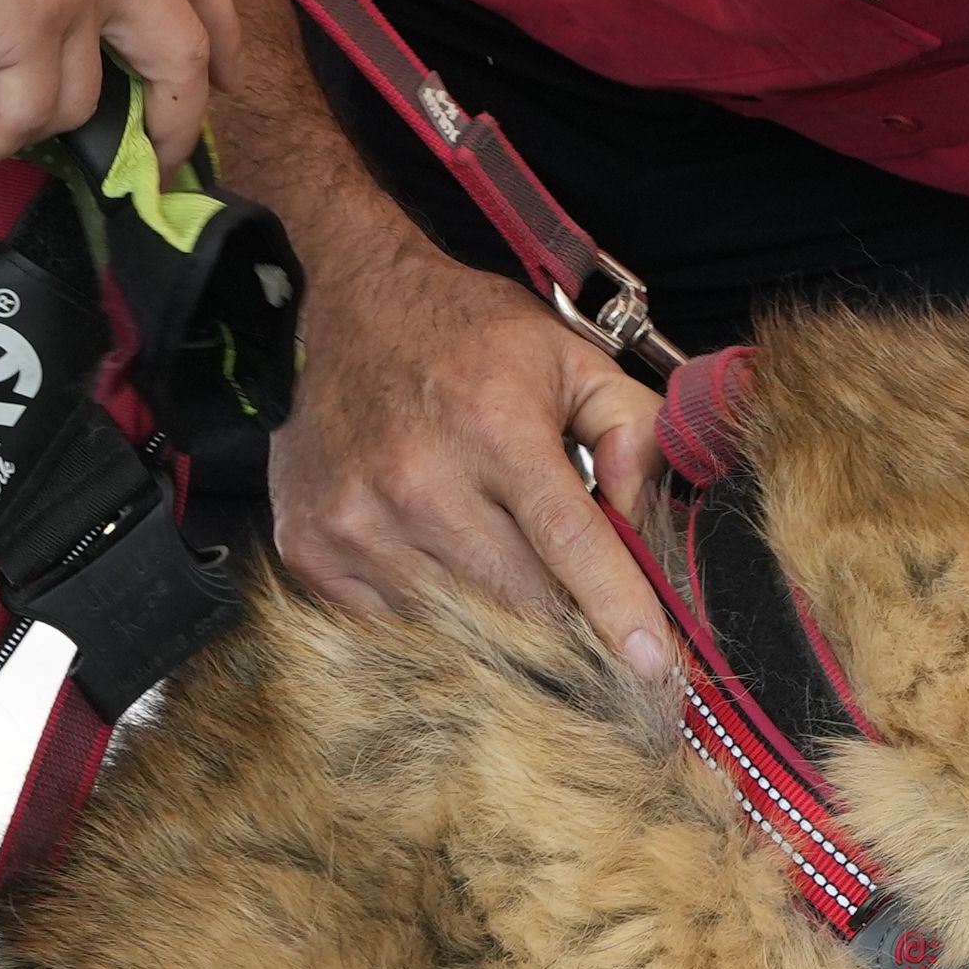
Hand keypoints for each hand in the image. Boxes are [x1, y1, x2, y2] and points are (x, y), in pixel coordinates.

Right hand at [270, 230, 673, 669]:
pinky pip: (392, 624)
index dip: (619, 610)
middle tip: (583, 607)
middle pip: (521, 600)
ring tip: (504, 568)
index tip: (656, 666)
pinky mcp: (311, 548)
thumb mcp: (570, 358)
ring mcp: (357, 521)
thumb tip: (645, 517)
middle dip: (566, 615)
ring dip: (497, 615)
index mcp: (494, 427)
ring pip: (458, 623)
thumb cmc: (468, 336)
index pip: (569, 543)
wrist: (346, 302)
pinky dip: (430, 612)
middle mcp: (419, 480)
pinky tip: (440, 564)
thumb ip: (632, 429)